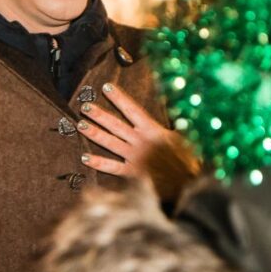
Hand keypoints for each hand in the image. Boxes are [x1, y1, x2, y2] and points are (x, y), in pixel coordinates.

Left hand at [78, 83, 200, 200]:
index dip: (119, 98)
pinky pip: (112, 167)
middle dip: (100, 115)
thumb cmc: (189, 159)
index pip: (132, 110)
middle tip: (85, 106)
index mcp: (153, 130)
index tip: (106, 87)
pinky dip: (98, 163)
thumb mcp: (183, 138)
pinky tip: (84, 158)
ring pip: (110, 143)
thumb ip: (172, 125)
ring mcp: (134, 157)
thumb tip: (174, 110)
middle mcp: (140, 142)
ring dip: (94, 133)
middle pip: (116, 125)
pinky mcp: (132, 173)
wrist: (190, 184)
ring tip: (80, 124)